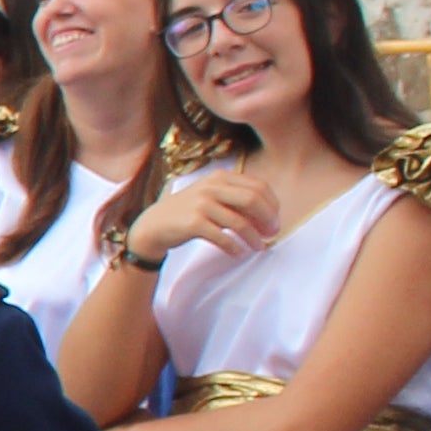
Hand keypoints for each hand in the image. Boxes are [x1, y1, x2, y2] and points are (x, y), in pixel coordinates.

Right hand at [122, 166, 276, 263]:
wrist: (155, 224)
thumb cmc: (189, 212)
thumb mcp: (212, 196)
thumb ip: (237, 199)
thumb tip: (269, 216)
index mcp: (221, 177)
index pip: (258, 187)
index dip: (272, 205)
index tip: (275, 221)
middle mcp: (211, 187)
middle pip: (252, 200)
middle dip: (268, 219)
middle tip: (272, 234)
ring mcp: (201, 204)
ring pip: (240, 222)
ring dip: (254, 238)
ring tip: (258, 247)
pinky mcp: (193, 223)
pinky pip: (223, 237)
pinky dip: (235, 247)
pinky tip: (238, 253)